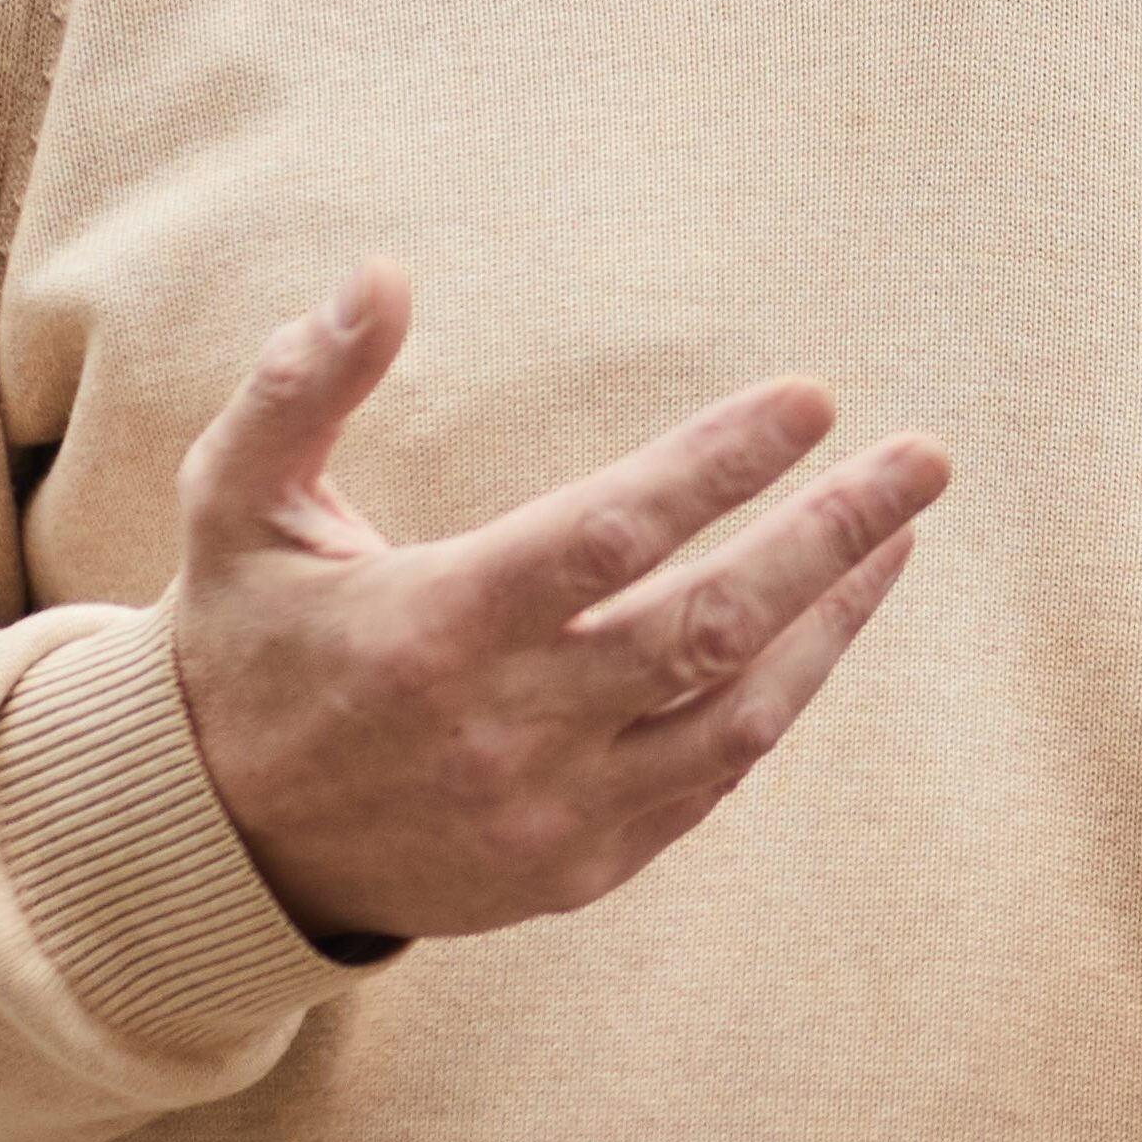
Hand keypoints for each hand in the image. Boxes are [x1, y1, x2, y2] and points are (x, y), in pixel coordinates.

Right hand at [168, 262, 946, 949]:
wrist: (216, 850)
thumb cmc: (250, 644)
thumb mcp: (237, 509)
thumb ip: (302, 388)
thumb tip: (384, 275)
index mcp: (429, 631)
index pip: (612, 537)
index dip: (720, 465)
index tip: (813, 398)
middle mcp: (502, 732)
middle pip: (710, 623)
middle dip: (831, 534)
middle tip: (925, 459)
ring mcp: (550, 811)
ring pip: (739, 711)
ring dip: (835, 615)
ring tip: (902, 530)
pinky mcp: (580, 866)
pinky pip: (715, 775)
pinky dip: (785, 693)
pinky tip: (829, 618)